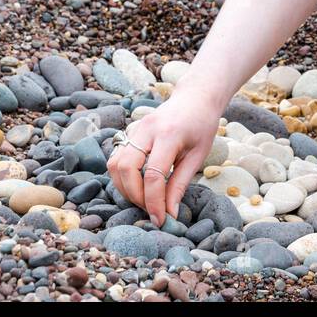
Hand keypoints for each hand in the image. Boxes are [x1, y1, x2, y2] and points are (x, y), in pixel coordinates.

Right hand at [107, 86, 223, 225]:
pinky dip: (122, 176)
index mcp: (169, 134)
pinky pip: (116, 157)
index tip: (161, 219)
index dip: (154, 202)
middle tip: (149, 209)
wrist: (196, 96)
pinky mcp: (130, 131)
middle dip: (134, 195)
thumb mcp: (198, 155)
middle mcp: (147, 129)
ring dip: (124, 187)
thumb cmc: (202, 125)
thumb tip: (170, 213)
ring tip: (143, 199)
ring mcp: (135, 128)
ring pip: (115, 163)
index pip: (153, 175)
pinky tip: (137, 185)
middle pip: (125, 168)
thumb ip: (180, 184)